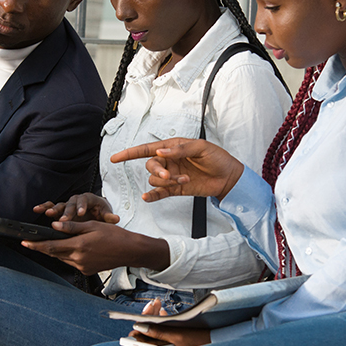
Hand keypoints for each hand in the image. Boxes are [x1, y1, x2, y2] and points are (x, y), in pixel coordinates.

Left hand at [21, 220, 168, 274]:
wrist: (129, 250)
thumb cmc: (114, 236)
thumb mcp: (92, 226)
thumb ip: (72, 226)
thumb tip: (55, 225)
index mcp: (79, 246)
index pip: (51, 246)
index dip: (36, 245)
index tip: (24, 242)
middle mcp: (79, 259)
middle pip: (54, 253)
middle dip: (42, 248)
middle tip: (30, 242)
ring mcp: (82, 266)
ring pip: (62, 258)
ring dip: (56, 251)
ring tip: (52, 242)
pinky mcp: (86, 271)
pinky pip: (71, 262)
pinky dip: (68, 255)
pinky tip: (72, 248)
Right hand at [33, 193, 119, 223]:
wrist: (95, 212)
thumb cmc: (100, 212)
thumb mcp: (106, 214)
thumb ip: (108, 216)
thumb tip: (115, 218)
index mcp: (88, 199)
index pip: (84, 201)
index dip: (81, 207)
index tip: (80, 213)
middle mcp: (76, 200)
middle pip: (70, 204)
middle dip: (67, 211)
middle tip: (64, 219)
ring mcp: (67, 205)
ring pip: (59, 205)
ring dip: (54, 209)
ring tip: (48, 213)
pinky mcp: (60, 210)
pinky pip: (50, 207)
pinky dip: (44, 207)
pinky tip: (37, 209)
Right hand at [110, 138, 243, 201]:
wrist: (229, 177)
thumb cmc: (217, 158)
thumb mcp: (201, 148)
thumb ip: (180, 149)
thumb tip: (162, 152)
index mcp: (173, 147)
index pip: (147, 149)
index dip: (130, 153)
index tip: (116, 158)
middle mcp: (169, 161)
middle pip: (150, 166)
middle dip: (157, 171)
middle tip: (170, 176)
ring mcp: (172, 175)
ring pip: (156, 180)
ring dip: (167, 181)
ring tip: (184, 180)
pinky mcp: (176, 189)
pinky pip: (159, 193)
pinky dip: (153, 195)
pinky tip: (148, 197)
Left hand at [124, 299, 210, 345]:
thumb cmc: (201, 345)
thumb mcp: (179, 335)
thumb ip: (158, 332)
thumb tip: (138, 326)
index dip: (134, 334)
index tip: (140, 320)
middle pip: (142, 339)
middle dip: (145, 320)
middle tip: (153, 305)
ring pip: (150, 335)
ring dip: (153, 320)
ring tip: (158, 305)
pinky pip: (159, 336)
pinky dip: (160, 324)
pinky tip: (164, 313)